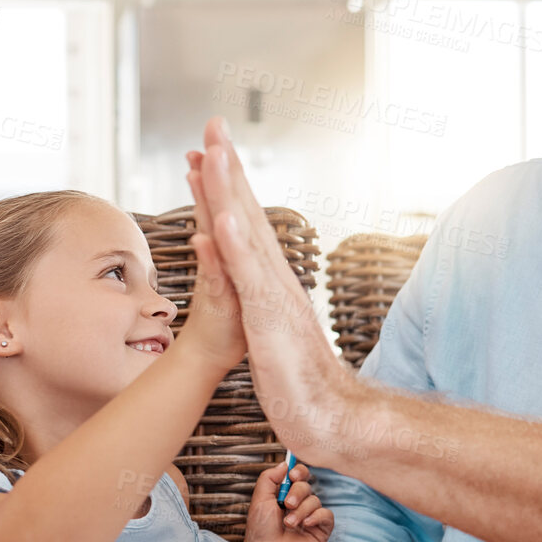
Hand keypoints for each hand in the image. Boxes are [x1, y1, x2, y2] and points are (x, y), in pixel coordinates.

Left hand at [187, 119, 352, 461]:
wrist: (330, 415)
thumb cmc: (299, 379)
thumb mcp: (269, 333)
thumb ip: (260, 304)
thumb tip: (248, 281)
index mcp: (270, 279)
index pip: (245, 222)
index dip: (227, 185)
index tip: (210, 150)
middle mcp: (275, 276)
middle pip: (247, 213)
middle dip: (228, 168)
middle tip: (211, 126)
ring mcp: (273, 294)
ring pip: (247, 234)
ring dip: (230, 192)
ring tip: (215, 153)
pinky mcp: (269, 318)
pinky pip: (248, 278)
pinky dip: (234, 247)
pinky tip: (221, 219)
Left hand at [236, 462, 334, 541]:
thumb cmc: (260, 530)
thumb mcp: (260, 499)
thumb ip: (269, 478)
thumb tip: (285, 464)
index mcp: (285, 495)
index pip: (298, 475)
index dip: (299, 471)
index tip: (292, 475)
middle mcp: (299, 504)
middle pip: (307, 485)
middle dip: (297, 492)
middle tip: (286, 504)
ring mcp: (311, 517)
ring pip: (315, 500)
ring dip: (301, 510)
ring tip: (289, 523)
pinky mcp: (321, 530)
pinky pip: (327, 514)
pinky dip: (317, 516)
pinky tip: (306, 525)